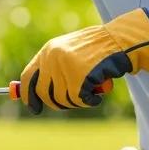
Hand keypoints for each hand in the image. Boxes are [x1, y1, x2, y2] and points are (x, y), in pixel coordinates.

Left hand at [19, 7, 148, 114]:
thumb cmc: (98, 49)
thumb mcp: (70, 52)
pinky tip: (96, 97)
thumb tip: (38, 95)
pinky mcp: (79, 75)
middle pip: (43, 92)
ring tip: (89, 94)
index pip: (27, 77)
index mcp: (48, 50)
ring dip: (75, 102)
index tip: (34, 108)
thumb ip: (54, 68)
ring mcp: (65, 66)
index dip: (28, 95)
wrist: (121, 40)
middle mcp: (53, 57)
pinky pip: (77, 99)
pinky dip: (88, 102)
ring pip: (61, 98)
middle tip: (69, 104)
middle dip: (55, 103)